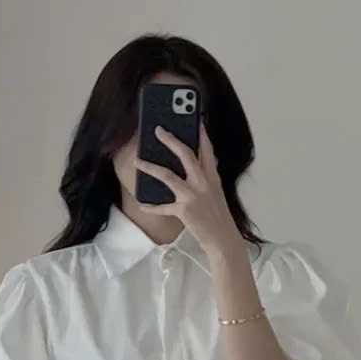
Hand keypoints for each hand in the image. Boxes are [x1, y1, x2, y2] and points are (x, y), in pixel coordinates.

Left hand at [135, 122, 240, 256]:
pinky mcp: (184, 210)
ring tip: (138, 161)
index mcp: (213, 177)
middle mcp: (203, 182)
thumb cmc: (219, 217)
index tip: (194, 120)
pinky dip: (151, 206)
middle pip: (186, 155)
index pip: (207, 150)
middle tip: (158, 130)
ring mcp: (193, 196)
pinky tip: (142, 204)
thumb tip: (197, 167)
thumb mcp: (217, 193)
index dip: (200, 134)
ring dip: (150, 167)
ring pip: (168, 175)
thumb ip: (207, 179)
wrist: (223, 239)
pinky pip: (163, 207)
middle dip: (171, 140)